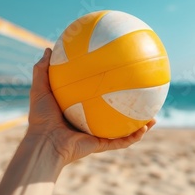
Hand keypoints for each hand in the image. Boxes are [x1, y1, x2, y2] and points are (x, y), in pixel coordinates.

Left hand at [26, 48, 154, 164]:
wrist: (44, 144)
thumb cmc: (40, 118)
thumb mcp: (40, 89)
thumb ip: (43, 70)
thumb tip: (48, 49)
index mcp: (78, 110)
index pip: (96, 97)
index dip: (108, 89)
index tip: (117, 76)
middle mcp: (90, 123)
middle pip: (113, 113)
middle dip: (128, 106)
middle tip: (140, 93)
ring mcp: (97, 135)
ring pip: (124, 129)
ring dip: (139, 123)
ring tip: (153, 115)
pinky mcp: (101, 145)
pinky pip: (122, 141)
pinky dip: (136, 135)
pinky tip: (147, 126)